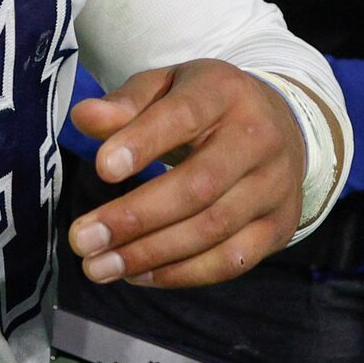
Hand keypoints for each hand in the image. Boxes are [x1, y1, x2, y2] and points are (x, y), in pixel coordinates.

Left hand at [67, 61, 308, 287]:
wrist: (281, 125)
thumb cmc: (205, 106)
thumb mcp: (167, 87)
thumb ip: (126, 103)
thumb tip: (84, 117)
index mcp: (224, 92)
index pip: (184, 115)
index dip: (144, 142)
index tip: (101, 168)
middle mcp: (258, 139)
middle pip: (198, 185)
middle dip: (136, 216)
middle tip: (82, 239)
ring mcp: (274, 187)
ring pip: (212, 229)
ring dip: (150, 254)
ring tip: (98, 266)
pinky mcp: (279, 227)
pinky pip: (230, 261)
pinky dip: (181, 274)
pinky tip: (138, 275)